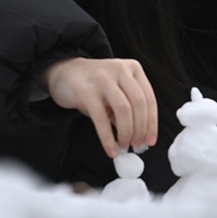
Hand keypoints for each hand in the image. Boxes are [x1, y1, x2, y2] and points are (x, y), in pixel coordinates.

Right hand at [42, 57, 157, 157]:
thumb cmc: (94, 85)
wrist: (64, 71)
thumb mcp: (116, 91)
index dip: (152, 123)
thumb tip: (140, 136)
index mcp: (133, 69)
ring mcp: (103, 79)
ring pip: (124, 110)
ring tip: (123, 146)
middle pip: (139, 104)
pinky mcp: (86, 91)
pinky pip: (101, 118)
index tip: (150, 140)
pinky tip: (110, 149)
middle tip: (137, 145)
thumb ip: (129, 108)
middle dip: (140, 129)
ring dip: (126, 133)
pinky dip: (108, 138)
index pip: (149, 98)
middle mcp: (120, 70)